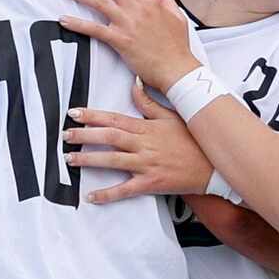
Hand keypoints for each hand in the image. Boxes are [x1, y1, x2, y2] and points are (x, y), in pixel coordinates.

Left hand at [55, 0, 203, 94]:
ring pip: (97, 1)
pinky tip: (64, 19)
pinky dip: (78, 23)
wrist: (178, 69)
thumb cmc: (177, 46)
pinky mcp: (121, 40)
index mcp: (149, 0)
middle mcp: (137, 7)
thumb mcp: (176, 15)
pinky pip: (95, 29)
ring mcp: (128, 23)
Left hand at [67, 87, 212, 201]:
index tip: (74, 113)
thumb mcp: (172, 116)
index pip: (114, 118)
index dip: (92, 115)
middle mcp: (144, 145)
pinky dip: (107, 194)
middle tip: (65, 135)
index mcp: (147, 128)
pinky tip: (91, 196)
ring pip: (113, 161)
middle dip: (84, 135)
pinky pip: (125, 190)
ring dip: (89, 159)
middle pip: (109, 138)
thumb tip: (134, 82)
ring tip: (70, 159)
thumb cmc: (193, 140)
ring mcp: (147, 164)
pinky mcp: (151, 183)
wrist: (212, 166)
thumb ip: (149, 101)